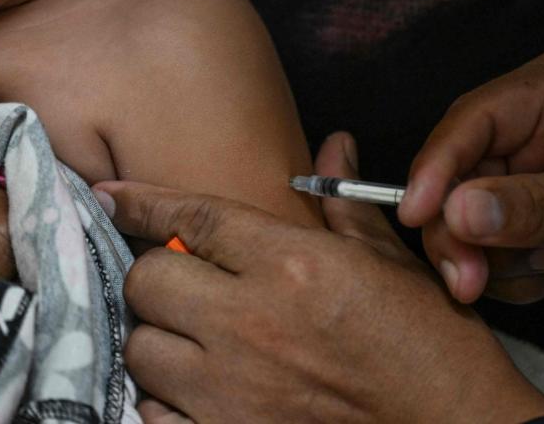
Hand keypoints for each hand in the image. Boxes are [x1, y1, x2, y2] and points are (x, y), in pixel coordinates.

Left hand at [95, 134, 543, 423]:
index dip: (142, 201)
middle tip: (187, 283)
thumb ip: (346, 208)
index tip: (110, 195)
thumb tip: (333, 147)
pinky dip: (160, 400)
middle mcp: (251, 322)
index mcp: (294, 265)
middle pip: (149, 278)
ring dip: (159, 338)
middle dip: (159, 274)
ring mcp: (232, 392)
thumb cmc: (434, 348)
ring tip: (194, 341)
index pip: (194, 217)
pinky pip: (149, 413)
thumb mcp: (398, 267)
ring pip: (140, 347)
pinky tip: (193, 393)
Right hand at [401, 49, 543, 313]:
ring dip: (496, 261)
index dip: (436, 168)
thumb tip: (457, 209)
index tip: (416, 214)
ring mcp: (521, 183)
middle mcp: (523, 134)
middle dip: (458, 232)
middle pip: (450, 179)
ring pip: (460, 226)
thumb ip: (536, 206)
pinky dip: (514, 279)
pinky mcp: (524, 229)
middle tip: (470, 279)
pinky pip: (486, 259)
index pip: (469, 124)